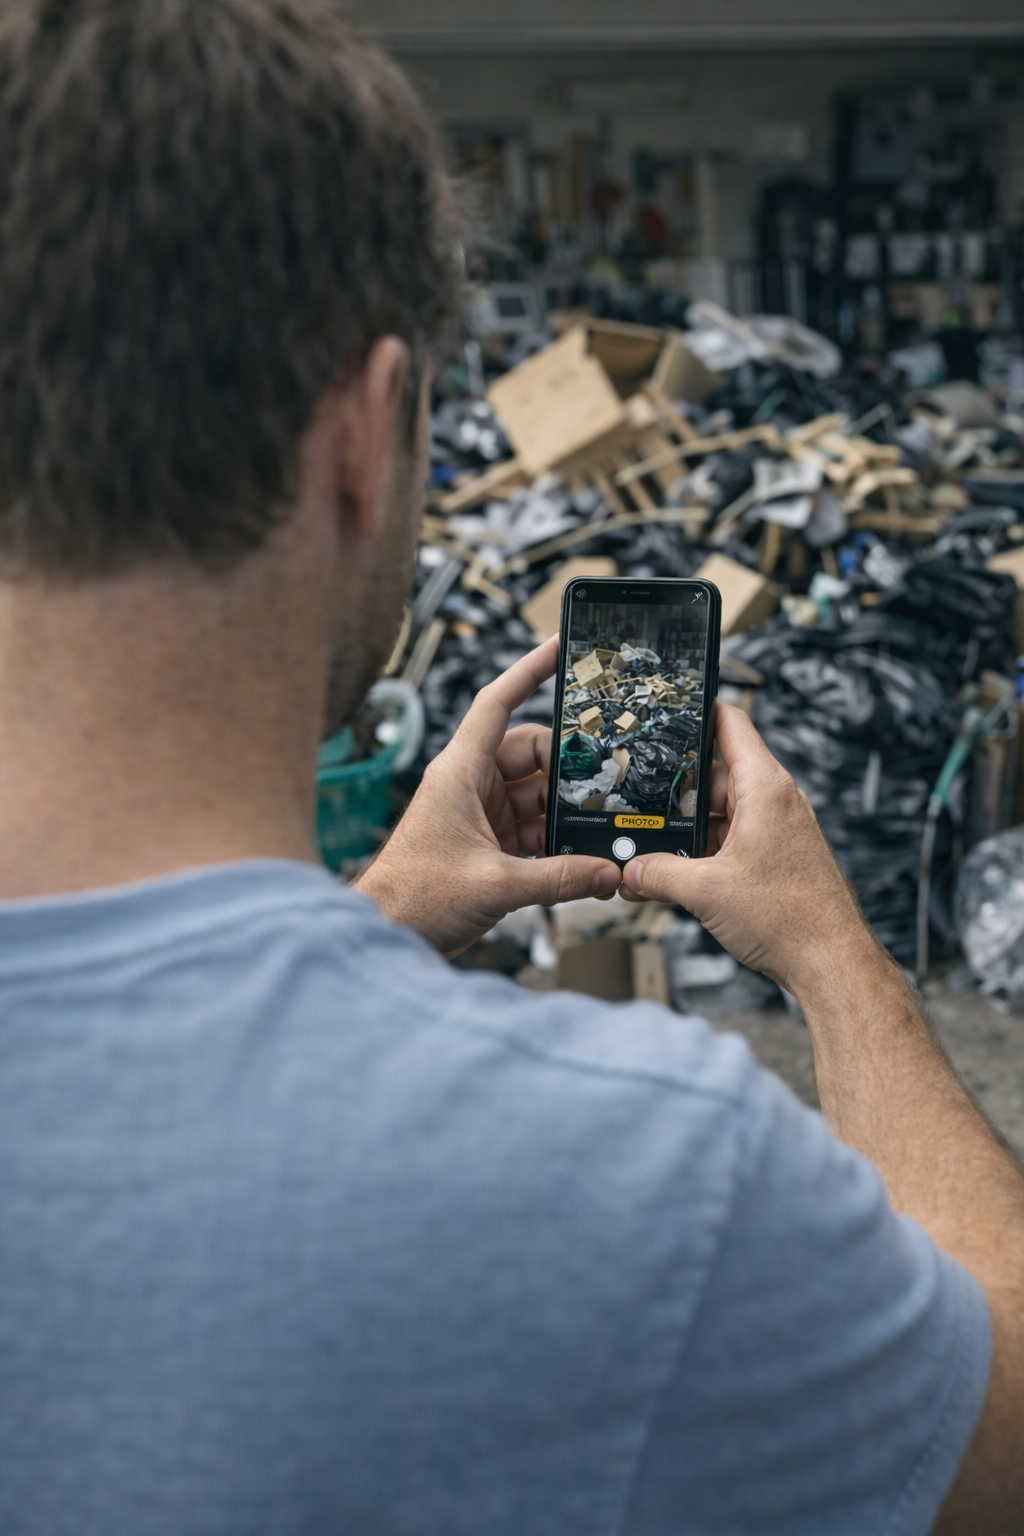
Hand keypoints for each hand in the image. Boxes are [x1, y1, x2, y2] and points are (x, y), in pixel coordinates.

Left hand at [355, 636, 620, 954]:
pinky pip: (534, 827)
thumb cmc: (413, 898)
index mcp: (459, 773)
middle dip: (568, 768)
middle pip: (531, 753)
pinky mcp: (489, 842)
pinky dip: (556, 839)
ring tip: (598, 826)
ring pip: (537, 793)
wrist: (386, 933)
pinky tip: (581, 855)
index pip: (497, 704)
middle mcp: (470, 785)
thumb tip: (607, 872)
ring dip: (565, 811)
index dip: (529, 669)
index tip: (561, 646)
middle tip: (605, 781)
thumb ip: (559, 878)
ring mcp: (481, 813)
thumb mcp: (496, 885)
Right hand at [620, 703, 873, 996]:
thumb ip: (657, 873)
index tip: (665, 710)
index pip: (729, 723)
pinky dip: (708, 851)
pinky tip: (683, 875)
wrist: (830, 963)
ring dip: (690, 830)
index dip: (696, 711)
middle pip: (715, 775)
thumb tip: (630, 870)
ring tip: (659, 852)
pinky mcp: (778, 856)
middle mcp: (776, 802)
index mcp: (765, 788)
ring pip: (722, 811)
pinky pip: (734, 838)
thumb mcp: (704, 891)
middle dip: (676, 793)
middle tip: (641, 808)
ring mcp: (779, 829)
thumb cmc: (790, 920)